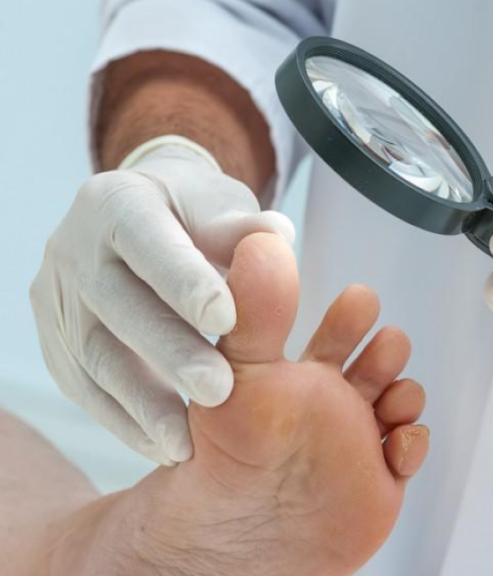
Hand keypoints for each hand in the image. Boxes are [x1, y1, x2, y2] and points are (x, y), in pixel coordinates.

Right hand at [30, 137, 294, 463]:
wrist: (146, 217)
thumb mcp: (220, 204)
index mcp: (118, 202)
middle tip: (219, 391)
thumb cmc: (195, 213)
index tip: (226, 320)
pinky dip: (121, 420)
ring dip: (141, 403)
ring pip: (93, 356)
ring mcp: (58, 295)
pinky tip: (162, 445)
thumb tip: (277, 237)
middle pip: (115, 305)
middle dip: (168, 353)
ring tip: (186, 442)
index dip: (183, 281)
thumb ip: (244, 228)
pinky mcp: (55, 339)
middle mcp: (74, 247)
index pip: (147, 242)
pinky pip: (83, 386)